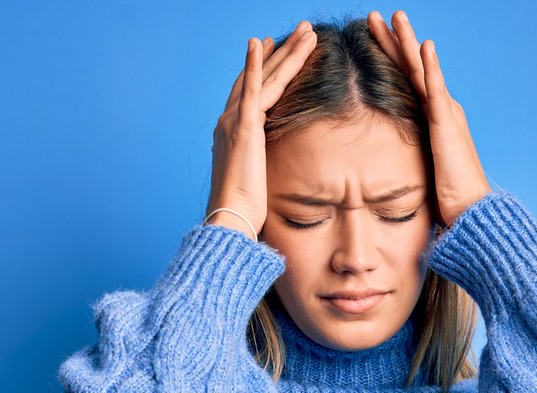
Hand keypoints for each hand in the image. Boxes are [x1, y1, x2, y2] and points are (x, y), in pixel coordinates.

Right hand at [207, 22, 316, 237]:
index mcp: (235, 132)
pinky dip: (254, 64)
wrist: (232, 218)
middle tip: (301, 31)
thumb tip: (273, 168)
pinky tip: (260, 42)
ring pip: (266, 78)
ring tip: (305, 31)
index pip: (253, 91)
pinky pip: (251, 89)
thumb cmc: (246, 208)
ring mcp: (235, 121)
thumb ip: (264, 163)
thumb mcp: (258, 178)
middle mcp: (231, 120)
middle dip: (282, 52)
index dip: (264, 67)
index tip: (274, 47)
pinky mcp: (242, 127)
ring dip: (286, 52)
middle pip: (261, 76)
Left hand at [368, 10, 490, 225]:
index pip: (406, 80)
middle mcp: (440, 109)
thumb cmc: (447, 196)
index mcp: (432, 117)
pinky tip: (424, 46)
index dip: (389, 56)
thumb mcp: (420, 168)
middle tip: (375, 16)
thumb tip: (379, 160)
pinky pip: (436, 91)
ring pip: (422, 70)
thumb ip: (405, 154)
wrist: (470, 210)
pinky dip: (430, 67)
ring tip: (396, 16)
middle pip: (411, 67)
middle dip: (394, 40)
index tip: (371, 37)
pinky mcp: (447, 125)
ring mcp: (445, 114)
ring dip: (408, 41)